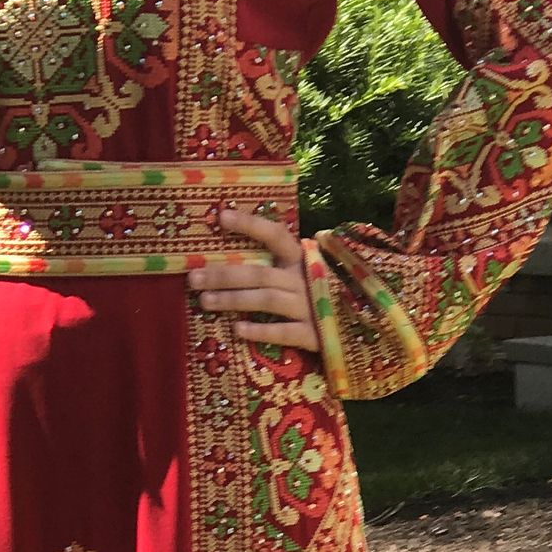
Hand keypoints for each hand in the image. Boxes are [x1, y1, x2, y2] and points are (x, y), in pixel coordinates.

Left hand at [187, 207, 319, 352]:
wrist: (358, 326)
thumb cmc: (318, 293)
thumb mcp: (302, 271)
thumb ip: (276, 262)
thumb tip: (231, 249)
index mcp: (302, 258)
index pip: (276, 235)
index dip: (250, 225)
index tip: (222, 217)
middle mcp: (306, 279)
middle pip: (260, 273)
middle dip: (224, 275)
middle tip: (193, 278)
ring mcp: (311, 306)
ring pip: (267, 300)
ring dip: (234, 299)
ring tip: (205, 301)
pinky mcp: (314, 334)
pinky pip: (285, 332)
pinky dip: (261, 331)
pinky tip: (237, 330)